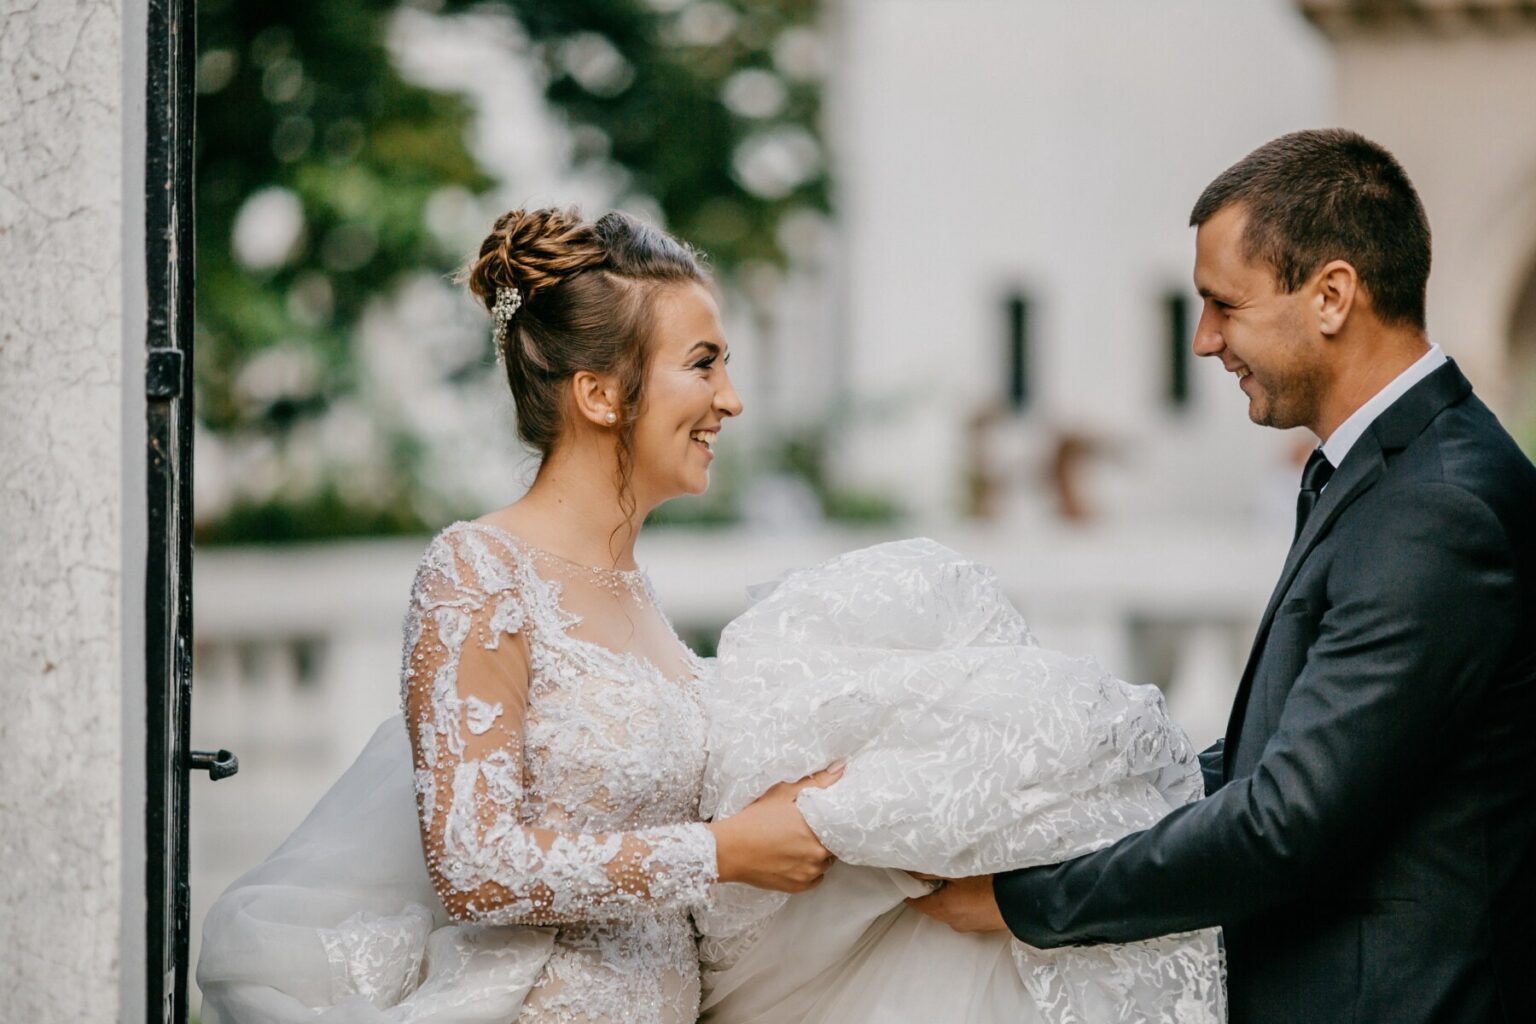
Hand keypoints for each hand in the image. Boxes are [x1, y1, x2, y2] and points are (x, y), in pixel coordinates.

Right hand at [709, 762, 843, 892]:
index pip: (841, 830)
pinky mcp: (797, 887)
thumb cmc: (755, 818)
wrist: (729, 849)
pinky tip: (794, 859)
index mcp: (818, 831)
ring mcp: (808, 874)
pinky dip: (807, 870)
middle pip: (833, 847)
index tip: (825, 820)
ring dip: (816, 855)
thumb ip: (816, 781)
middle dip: (824, 838)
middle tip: (807, 829)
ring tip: (798, 844)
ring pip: (823, 864)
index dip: (835, 824)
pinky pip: (813, 880)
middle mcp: (818, 856)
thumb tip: (840, 769)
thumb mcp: (784, 792)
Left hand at [905, 873, 1007, 932]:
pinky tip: (973, 888)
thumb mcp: (956, 870)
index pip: (915, 902)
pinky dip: (963, 901)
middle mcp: (953, 922)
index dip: (909, 888)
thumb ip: (930, 871)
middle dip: (930, 891)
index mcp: (943, 908)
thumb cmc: (990, 884)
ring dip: (948, 896)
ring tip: (956, 876)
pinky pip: (965, 912)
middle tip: (933, 871)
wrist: (1023, 901)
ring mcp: (969, 925)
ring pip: (949, 909)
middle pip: (932, 906)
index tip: (908, 875)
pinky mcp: (982, 924)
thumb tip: (909, 871)